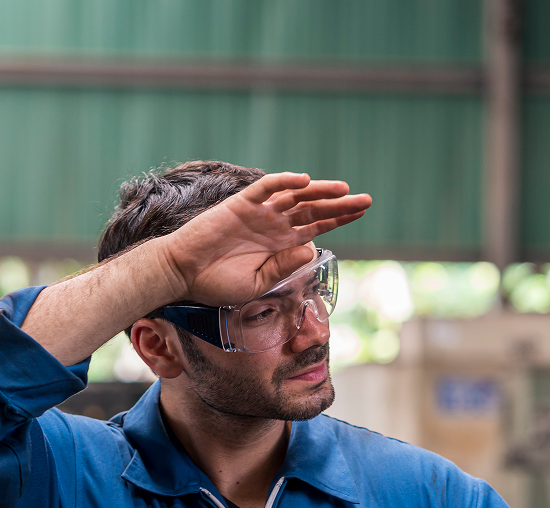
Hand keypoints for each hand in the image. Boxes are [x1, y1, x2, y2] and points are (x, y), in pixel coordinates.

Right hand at [161, 172, 370, 306]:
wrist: (183, 273)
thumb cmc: (216, 284)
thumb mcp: (257, 284)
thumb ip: (283, 268)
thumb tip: (312, 249)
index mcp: (279, 245)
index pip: (316, 226)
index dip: (339, 218)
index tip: (361, 212)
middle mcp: (273, 225)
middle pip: (312, 209)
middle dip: (340, 205)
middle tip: (366, 200)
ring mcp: (258, 213)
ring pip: (294, 196)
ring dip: (319, 192)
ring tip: (343, 190)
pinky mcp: (240, 204)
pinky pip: (264, 188)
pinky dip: (283, 182)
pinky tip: (303, 181)